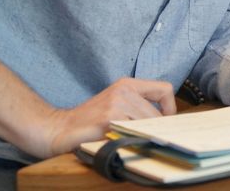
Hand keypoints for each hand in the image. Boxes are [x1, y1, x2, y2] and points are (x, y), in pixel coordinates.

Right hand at [41, 78, 174, 157]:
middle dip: (155, 130)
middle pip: (158, 114)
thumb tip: (167, 121)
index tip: (164, 122)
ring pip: (147, 125)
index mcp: (128, 84)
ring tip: (129, 141)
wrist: (59, 128)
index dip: (170, 108)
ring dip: (141, 137)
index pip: (165, 89)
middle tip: (146, 140)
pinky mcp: (109, 119)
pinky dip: (131, 142)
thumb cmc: (90, 120)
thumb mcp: (117, 104)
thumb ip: (139, 107)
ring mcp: (116, 104)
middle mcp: (124, 90)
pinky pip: (133, 133)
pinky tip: (120, 144)